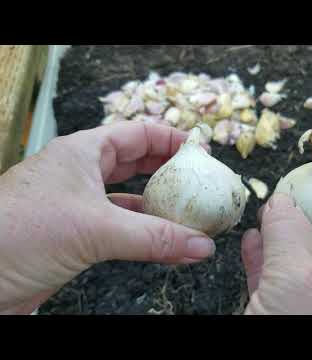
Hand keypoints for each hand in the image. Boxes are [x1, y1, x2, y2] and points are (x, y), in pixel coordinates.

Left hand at [0, 122, 215, 314]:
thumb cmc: (18, 234)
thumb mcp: (96, 230)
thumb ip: (154, 237)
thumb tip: (202, 245)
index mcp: (83, 152)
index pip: (138, 133)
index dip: (171, 138)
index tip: (200, 151)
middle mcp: (82, 173)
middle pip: (136, 162)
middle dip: (169, 171)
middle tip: (199, 181)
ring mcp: (80, 203)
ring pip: (130, 197)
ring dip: (159, 206)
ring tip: (190, 213)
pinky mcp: (78, 233)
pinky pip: (121, 226)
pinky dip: (145, 232)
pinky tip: (167, 242)